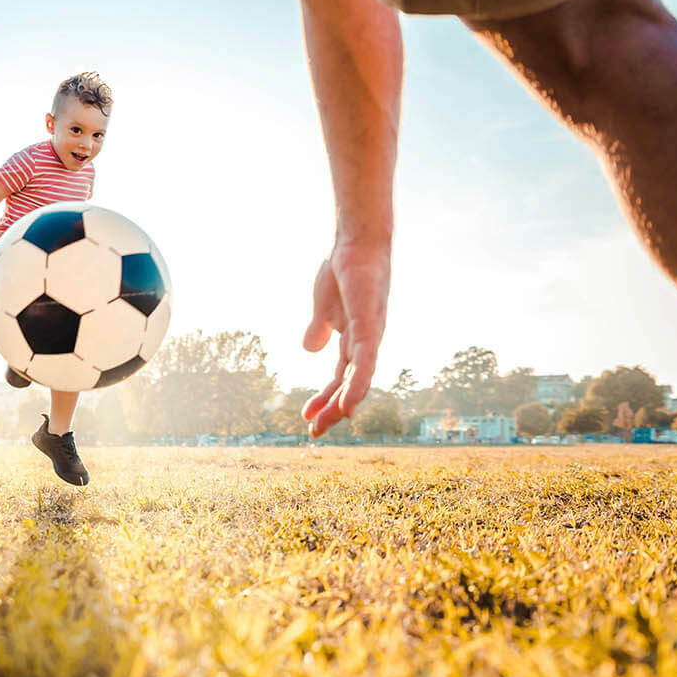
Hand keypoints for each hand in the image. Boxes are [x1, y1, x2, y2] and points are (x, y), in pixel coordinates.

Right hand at [301, 240, 390, 436]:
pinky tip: (349, 405)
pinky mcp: (370, 326)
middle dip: (332, 409)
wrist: (357, 243)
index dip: (324, 399)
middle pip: (349, 385)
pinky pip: (365, 363)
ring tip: (331, 423)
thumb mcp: (323, 307)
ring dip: (344, 403)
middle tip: (314, 433)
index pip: (340, 378)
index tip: (307, 418)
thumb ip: (319, 328)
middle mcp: (366, 344)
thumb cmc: (342, 270)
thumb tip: (310, 349)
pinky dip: (358, 386)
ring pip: (359, 379)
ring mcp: (370, 336)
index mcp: (353, 341)